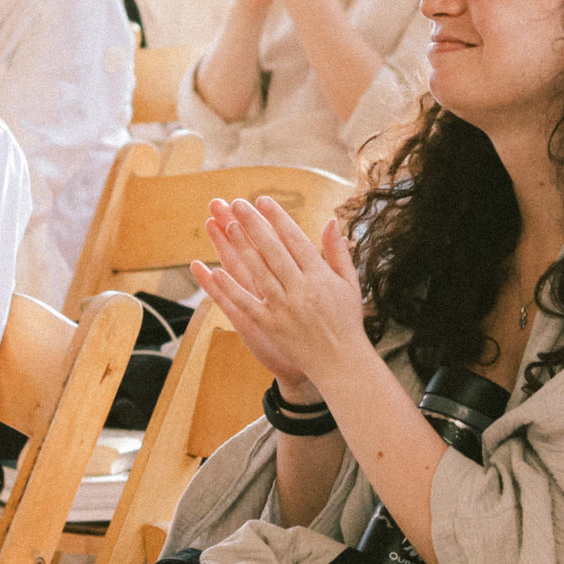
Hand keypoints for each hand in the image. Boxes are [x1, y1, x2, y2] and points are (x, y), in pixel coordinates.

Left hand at [190, 198, 366, 392]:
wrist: (341, 363)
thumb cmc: (347, 320)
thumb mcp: (349, 283)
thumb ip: (338, 252)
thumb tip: (331, 221)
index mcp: (321, 277)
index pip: (295, 240)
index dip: (277, 219)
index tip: (263, 201)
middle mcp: (301, 290)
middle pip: (273, 251)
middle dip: (254, 225)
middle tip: (238, 204)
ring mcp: (284, 308)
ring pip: (258, 271)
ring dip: (241, 247)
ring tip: (226, 225)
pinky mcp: (270, 326)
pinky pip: (246, 304)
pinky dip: (230, 288)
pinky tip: (214, 270)